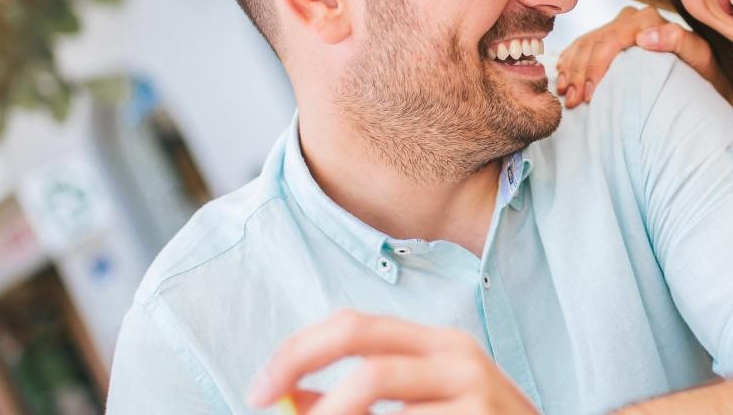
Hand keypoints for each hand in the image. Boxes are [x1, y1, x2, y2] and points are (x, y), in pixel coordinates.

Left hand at [245, 311, 535, 414]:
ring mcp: (475, 393)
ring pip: (373, 393)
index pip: (353, 326)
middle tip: (268, 408)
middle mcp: (459, 357)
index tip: (256, 390)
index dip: (296, 352)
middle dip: (302, 372)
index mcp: (437, 343)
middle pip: (363, 350)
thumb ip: (362, 401)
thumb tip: (288, 400)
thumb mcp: (423, 407)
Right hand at [555, 6, 716, 107]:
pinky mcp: (611, 37)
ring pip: (584, 45)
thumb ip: (678, 40)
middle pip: (593, 43)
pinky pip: (582, 45)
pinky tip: (563, 77)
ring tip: (565, 94)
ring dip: (570, 70)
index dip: (595, 67)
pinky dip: (570, 62)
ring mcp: (619, 27)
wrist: (702, 78)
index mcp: (648, 19)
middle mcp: (631, 18)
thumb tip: (645, 37)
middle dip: (578, 73)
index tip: (590, 94)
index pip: (610, 40)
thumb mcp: (699, 56)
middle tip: (572, 102)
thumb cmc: (703, 72)